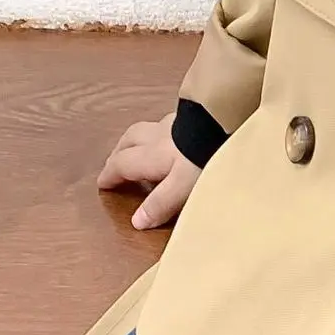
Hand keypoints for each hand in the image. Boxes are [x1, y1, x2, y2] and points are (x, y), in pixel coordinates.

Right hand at [98, 114, 201, 230]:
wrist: (231, 120)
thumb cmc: (205, 153)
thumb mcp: (182, 185)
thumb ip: (161, 202)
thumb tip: (137, 221)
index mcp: (152, 152)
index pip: (122, 163)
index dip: (110, 174)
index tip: (102, 183)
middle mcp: (162, 134)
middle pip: (131, 139)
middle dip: (121, 151)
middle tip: (116, 161)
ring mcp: (181, 119)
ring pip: (153, 127)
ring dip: (143, 137)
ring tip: (146, 147)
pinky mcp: (203, 112)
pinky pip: (177, 120)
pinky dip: (171, 129)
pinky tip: (182, 134)